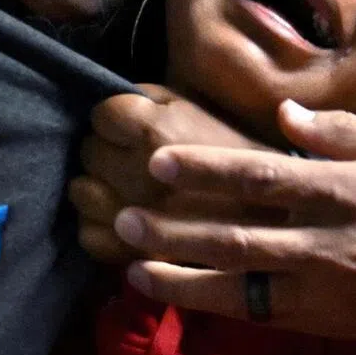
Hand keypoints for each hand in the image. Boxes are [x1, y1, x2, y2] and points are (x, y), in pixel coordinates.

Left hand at [70, 83, 267, 262]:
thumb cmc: (239, 156)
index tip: (132, 126)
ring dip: (96, 188)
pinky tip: (121, 221)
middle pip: (89, 152)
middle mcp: (137, 175)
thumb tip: (114, 100)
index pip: (101, 115)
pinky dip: (98, 227)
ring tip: (121, 189)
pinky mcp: (134, 255)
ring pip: (81, 194)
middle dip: (107, 150)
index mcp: (156, 133)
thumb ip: (154, 99)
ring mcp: (133, 218)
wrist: (274, 219)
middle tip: (130, 157)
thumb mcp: (201, 109)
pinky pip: (89, 235)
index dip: (115, 118)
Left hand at [114, 101, 355, 345]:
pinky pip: (257, 313)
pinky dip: (215, 305)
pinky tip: (177, 295)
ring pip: (239, 283)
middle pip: (238, 234)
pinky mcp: (319, 320)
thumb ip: (344, 135)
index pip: (263, 177)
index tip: (159, 162)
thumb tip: (284, 112)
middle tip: (124, 218)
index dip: (207, 170)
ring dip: (182, 276)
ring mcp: (319, 287)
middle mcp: (326, 242)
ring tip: (132, 267)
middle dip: (176, 228)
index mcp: (345, 192)